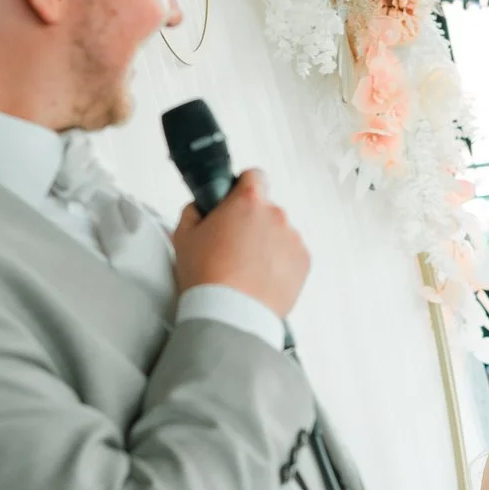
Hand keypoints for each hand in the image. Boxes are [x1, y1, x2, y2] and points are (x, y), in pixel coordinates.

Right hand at [172, 169, 309, 317]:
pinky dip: (280, 263)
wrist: (231, 314)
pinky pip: (292, 254)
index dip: (243, 187)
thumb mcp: (184, 236)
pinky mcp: (304, 261)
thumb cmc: (207, 276)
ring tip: (247, 268)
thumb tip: (201, 207)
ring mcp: (293, 238)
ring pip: (280, 233)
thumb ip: (194, 211)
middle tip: (233, 246)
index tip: (236, 202)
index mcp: (248, 201)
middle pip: (266, 209)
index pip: (254, 176)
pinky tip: (261, 278)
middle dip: (252, 222)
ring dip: (267, 243)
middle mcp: (276, 215)